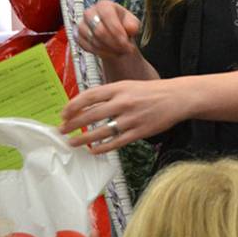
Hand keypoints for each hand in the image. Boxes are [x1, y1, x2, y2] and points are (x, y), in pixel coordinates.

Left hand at [59, 77, 191, 153]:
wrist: (176, 97)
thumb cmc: (149, 92)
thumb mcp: (127, 86)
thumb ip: (108, 94)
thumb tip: (85, 105)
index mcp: (118, 88)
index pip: (90, 96)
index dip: (74, 105)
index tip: (63, 114)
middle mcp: (123, 102)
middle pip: (92, 114)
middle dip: (73, 124)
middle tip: (62, 130)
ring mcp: (131, 118)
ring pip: (102, 131)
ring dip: (84, 138)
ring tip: (73, 143)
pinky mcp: (139, 132)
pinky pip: (117, 142)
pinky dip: (103, 148)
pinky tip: (94, 150)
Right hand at [76, 0, 140, 60]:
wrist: (113, 34)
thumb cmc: (123, 26)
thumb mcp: (133, 23)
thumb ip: (133, 25)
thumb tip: (130, 29)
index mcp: (104, 5)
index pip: (108, 16)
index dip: (118, 32)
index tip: (127, 44)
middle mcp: (90, 12)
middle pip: (99, 31)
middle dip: (114, 44)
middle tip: (125, 50)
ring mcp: (82, 24)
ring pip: (93, 41)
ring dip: (108, 50)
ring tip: (119, 52)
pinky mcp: (78, 36)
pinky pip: (87, 47)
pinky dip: (99, 53)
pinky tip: (109, 53)